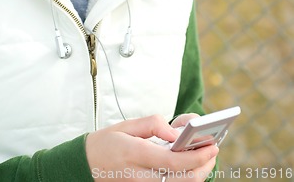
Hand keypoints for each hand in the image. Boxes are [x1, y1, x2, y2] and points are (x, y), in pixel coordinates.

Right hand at [85, 115, 217, 180]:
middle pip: (183, 181)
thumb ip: (153, 124)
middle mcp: (140, 177)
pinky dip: (185, 179)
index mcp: (134, 155)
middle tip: (213, 151)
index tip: (212, 146)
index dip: (197, 156)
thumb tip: (176, 134)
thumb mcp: (127, 125)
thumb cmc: (108, 142)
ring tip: (204, 158)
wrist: (86, 166)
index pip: (173, 162)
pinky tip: (189, 167)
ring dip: (197, 174)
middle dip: (204, 167)